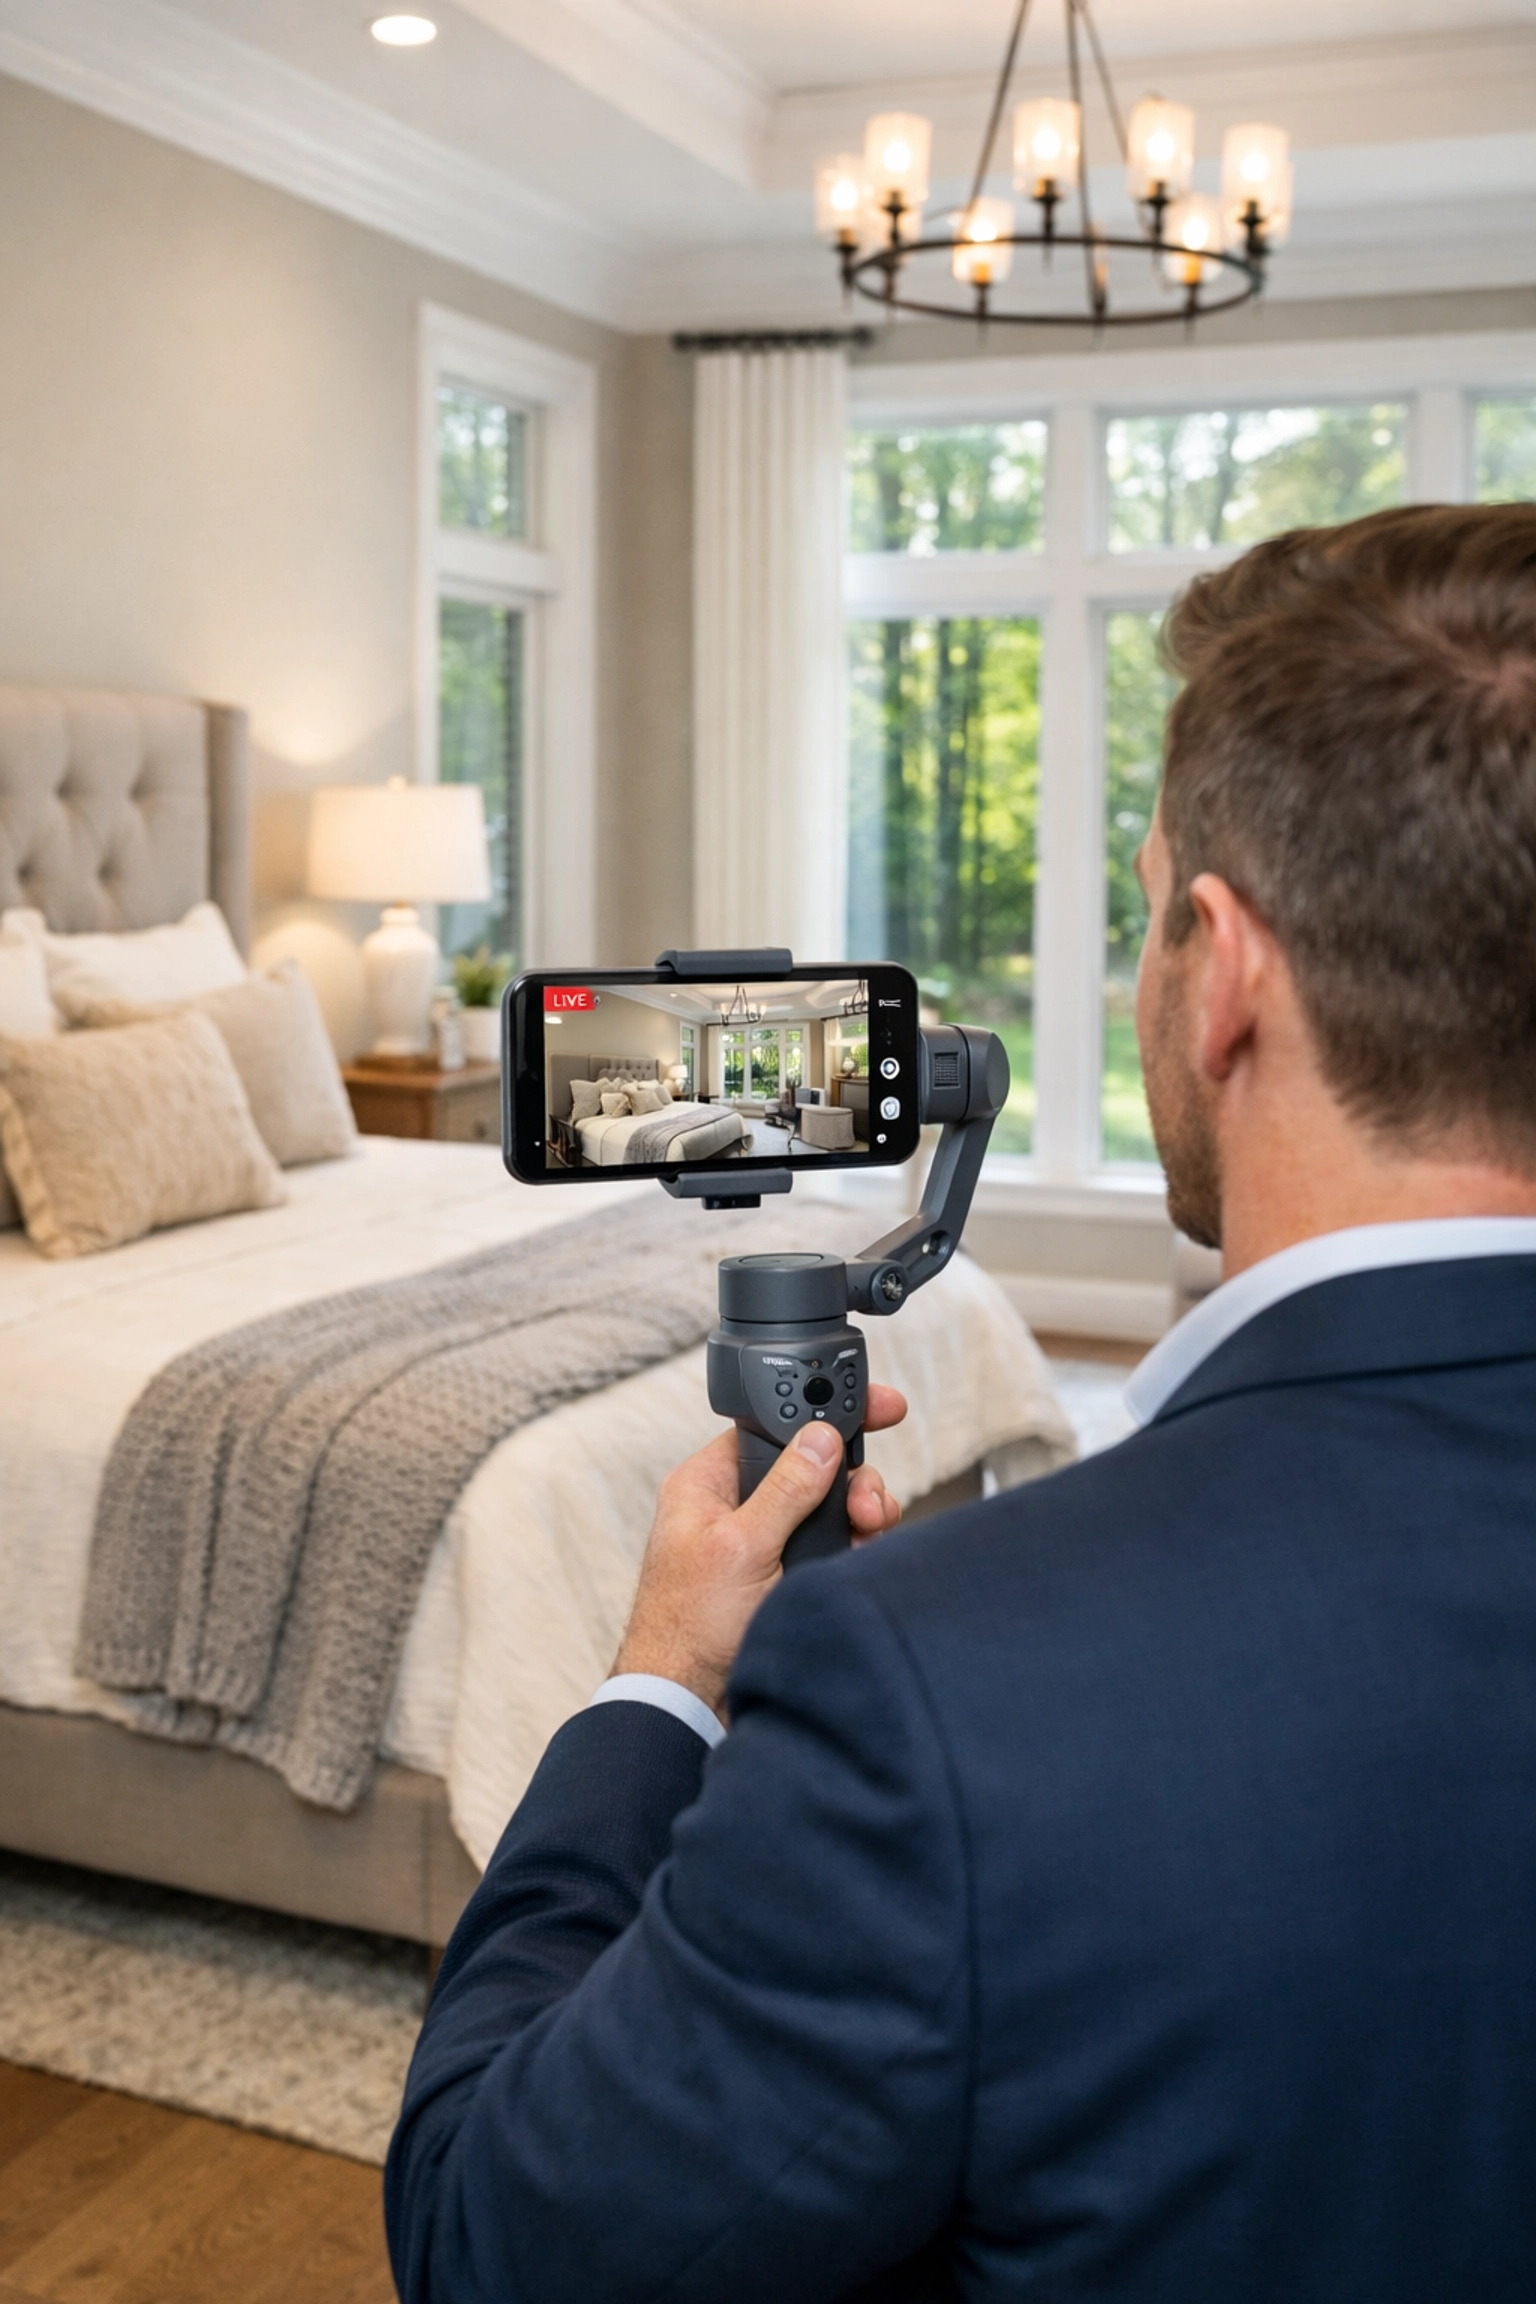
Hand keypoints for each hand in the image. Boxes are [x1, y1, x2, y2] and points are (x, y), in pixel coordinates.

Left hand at [612, 1385, 908, 1723]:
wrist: (687, 1706)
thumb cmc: (688, 1629)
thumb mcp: (742, 1547)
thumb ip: (787, 1489)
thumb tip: (821, 1440)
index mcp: (710, 1483)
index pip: (775, 1425)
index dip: (824, 1413)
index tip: (877, 1406)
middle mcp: (737, 1506)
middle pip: (813, 1464)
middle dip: (851, 1477)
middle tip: (868, 1500)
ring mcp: (764, 1542)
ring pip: (829, 1505)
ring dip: (858, 1513)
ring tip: (866, 1531)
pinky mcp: (785, 1574)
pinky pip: (833, 1543)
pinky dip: (854, 1545)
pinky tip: (860, 1555)